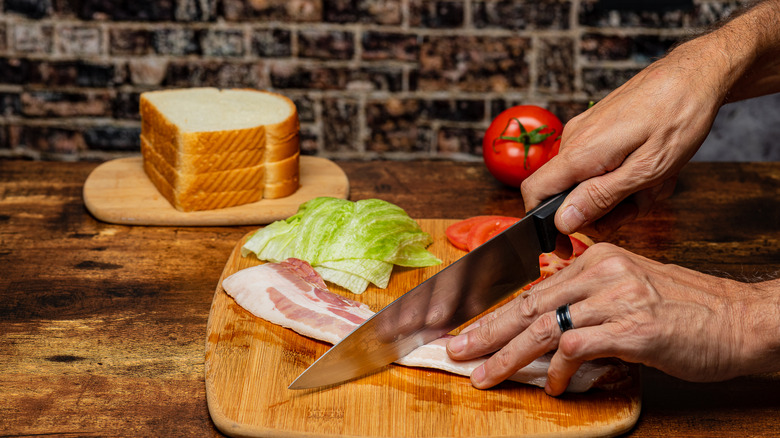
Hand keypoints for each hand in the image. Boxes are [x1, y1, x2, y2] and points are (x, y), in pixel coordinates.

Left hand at [446, 243, 779, 394]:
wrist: (741, 320)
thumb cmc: (686, 312)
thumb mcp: (629, 293)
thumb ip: (586, 306)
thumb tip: (546, 334)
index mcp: (597, 259)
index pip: (533, 287)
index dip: (497, 311)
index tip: (470, 328)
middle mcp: (602, 271)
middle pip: (529, 304)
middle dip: (487, 330)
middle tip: (457, 349)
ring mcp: (616, 297)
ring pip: (544, 326)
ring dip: (509, 356)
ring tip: (485, 376)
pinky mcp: (632, 327)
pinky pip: (576, 347)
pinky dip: (558, 370)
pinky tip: (552, 386)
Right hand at [521, 41, 726, 237]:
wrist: (694, 75)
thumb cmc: (678, 118)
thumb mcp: (646, 170)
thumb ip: (600, 197)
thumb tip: (562, 221)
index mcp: (580, 153)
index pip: (534, 193)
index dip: (543, 225)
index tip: (563, 244)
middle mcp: (574, 140)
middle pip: (567, 194)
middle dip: (603, 209)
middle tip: (640, 205)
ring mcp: (585, 132)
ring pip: (588, 180)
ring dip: (622, 192)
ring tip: (655, 180)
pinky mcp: (597, 128)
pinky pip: (599, 164)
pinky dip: (625, 174)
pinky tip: (651, 166)